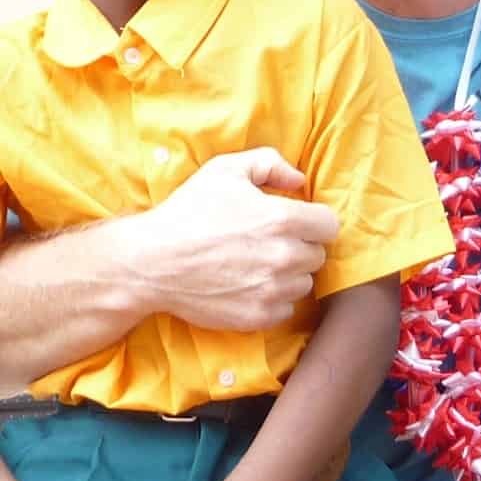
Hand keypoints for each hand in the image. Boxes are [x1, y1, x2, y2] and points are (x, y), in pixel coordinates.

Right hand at [127, 148, 339, 330]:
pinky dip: (273, 300)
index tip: (295, 223)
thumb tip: (300, 180)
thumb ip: (270, 164)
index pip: (330, 225)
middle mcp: (284, 256)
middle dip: (300, 247)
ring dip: (288, 274)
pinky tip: (249, 286)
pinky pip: (286, 308)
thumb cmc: (188, 212)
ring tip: (257, 265)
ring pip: (304, 283)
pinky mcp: (259, 316)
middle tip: (269, 243)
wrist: (150, 263)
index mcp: (282, 219)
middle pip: (318, 254)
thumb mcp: (226, 170)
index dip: (313, 222)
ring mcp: (273, 290)